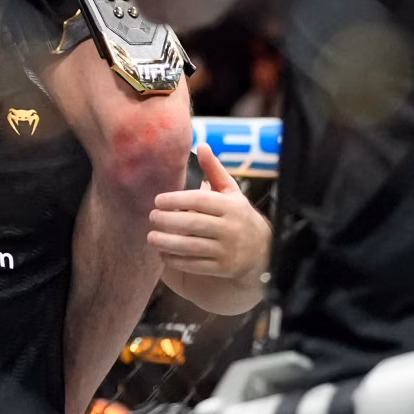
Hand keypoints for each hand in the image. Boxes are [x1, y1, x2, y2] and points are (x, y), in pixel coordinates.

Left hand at [148, 144, 270, 315]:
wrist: (262, 249)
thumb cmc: (238, 214)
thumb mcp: (231, 190)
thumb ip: (214, 169)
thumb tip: (201, 145)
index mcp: (230, 206)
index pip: (199, 201)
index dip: (176, 200)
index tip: (157, 200)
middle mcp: (230, 228)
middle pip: (193, 224)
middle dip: (168, 221)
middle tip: (151, 217)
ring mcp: (227, 250)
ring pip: (192, 246)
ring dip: (168, 243)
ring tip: (151, 237)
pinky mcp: (223, 268)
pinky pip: (196, 265)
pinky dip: (177, 261)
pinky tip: (163, 255)